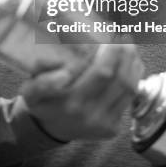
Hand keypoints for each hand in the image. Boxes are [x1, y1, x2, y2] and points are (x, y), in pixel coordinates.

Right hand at [21, 43, 143, 141]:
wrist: (51, 130)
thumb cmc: (44, 102)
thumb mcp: (31, 91)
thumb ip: (43, 80)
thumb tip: (65, 73)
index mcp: (71, 103)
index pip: (101, 73)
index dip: (112, 53)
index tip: (113, 37)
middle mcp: (90, 115)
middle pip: (120, 80)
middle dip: (126, 55)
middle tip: (125, 37)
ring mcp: (104, 123)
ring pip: (129, 88)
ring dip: (133, 63)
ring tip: (131, 45)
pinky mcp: (113, 128)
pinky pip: (130, 98)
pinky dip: (134, 77)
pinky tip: (132, 62)